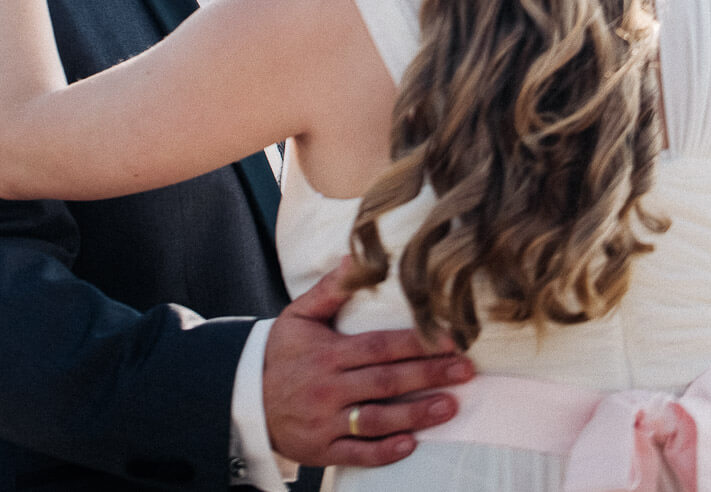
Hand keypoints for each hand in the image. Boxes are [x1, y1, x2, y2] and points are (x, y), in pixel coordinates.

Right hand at [262, 258, 472, 467]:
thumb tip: (357, 256)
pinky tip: (411, 444)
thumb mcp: (299, 314)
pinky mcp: (321, 450)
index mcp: (328, 353)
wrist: (245, 397)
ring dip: (416, 415)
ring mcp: (325, 422)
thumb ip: (331, 288)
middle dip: (428, 376)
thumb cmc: (281, 351)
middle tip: (465, 372)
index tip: (449, 339)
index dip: (415, 343)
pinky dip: (383, 451)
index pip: (378, 346)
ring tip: (450, 406)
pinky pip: (356, 454)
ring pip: (375, 419)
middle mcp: (328, 388)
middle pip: (385, 382)